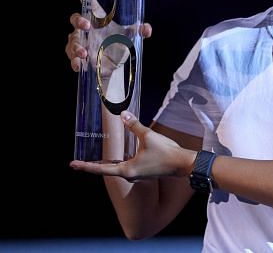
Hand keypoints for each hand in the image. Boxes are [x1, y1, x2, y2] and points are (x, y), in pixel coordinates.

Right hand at [66, 0, 151, 72]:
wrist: (113, 60)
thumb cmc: (118, 40)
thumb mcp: (130, 34)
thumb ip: (138, 30)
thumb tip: (146, 29)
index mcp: (96, 17)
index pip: (87, 0)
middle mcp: (85, 27)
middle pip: (76, 19)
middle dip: (79, 22)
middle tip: (87, 26)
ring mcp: (80, 40)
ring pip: (73, 40)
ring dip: (76, 46)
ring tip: (84, 53)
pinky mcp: (78, 54)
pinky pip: (71, 56)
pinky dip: (74, 61)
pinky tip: (77, 66)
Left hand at [70, 111, 193, 180]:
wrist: (183, 163)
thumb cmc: (165, 152)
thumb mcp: (148, 136)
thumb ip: (134, 126)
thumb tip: (123, 114)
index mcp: (127, 169)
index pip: (101, 168)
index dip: (86, 166)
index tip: (73, 165)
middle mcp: (129, 175)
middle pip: (107, 170)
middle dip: (93, 166)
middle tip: (79, 163)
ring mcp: (136, 175)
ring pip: (117, 169)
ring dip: (106, 165)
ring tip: (94, 161)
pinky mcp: (143, 173)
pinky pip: (126, 167)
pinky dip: (118, 163)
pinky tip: (118, 158)